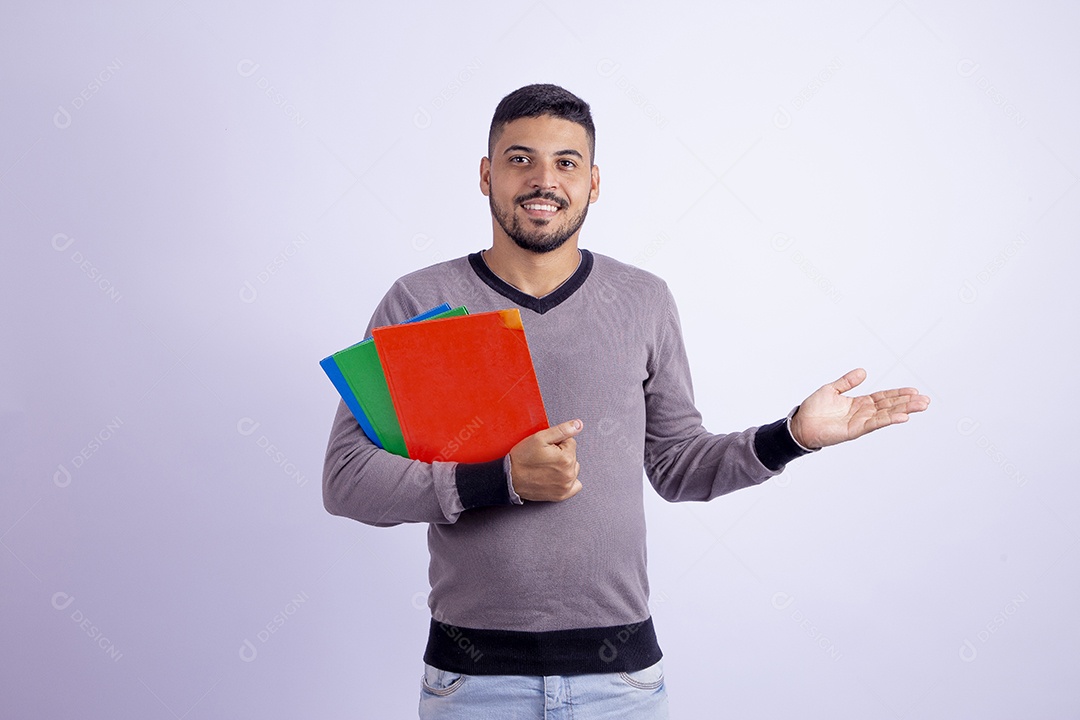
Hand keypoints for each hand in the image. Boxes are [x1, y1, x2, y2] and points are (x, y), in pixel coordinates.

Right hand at [509, 419, 582, 501]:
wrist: (510, 478)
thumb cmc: (522, 458)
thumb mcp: (540, 438)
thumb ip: (562, 430)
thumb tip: (578, 425)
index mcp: (566, 458)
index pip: (570, 443)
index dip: (557, 443)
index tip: (546, 448)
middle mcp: (569, 474)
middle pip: (572, 455)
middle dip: (561, 453)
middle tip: (544, 457)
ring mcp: (566, 486)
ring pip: (573, 468)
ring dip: (564, 466)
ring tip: (547, 466)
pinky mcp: (562, 495)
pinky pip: (575, 486)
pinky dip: (568, 480)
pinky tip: (557, 476)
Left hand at [788, 368, 929, 448]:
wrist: (800, 425)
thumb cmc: (813, 410)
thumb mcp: (832, 389)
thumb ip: (847, 381)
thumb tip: (862, 371)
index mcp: (859, 403)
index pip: (884, 397)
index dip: (899, 393)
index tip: (914, 390)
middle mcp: (863, 412)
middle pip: (890, 405)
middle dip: (908, 402)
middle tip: (926, 400)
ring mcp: (860, 422)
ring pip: (887, 414)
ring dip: (905, 410)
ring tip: (921, 406)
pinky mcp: (855, 430)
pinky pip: (875, 423)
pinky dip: (889, 419)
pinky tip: (903, 416)